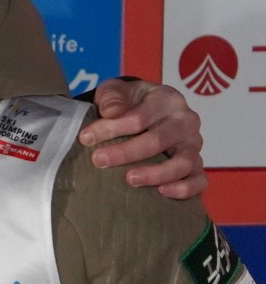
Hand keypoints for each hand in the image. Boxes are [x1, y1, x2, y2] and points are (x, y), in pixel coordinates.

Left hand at [80, 79, 205, 200]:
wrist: (143, 110)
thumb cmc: (128, 101)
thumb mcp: (116, 91)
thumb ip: (112, 97)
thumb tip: (111, 112)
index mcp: (167, 99)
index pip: (139, 117)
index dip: (111, 128)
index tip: (85, 138)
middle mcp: (185, 121)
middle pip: (159, 140)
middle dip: (126, 152)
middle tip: (98, 160)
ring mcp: (193, 145)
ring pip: (184, 162)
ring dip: (155, 173)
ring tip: (129, 180)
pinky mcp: (196, 165)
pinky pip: (199, 180)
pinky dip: (185, 188)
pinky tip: (161, 192)